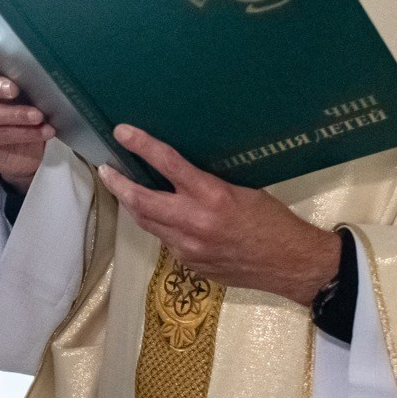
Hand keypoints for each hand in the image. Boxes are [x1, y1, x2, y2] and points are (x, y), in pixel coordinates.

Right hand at [0, 36, 53, 191]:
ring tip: (39, 116)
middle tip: (15, 89)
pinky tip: (43, 131)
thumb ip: (21, 72)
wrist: (22, 145)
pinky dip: (25, 133)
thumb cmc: (21, 104)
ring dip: (17, 115)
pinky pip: (0, 134)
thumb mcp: (23, 85)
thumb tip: (43, 60)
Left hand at [97, 125, 340, 302]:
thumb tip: (182, 176)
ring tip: (123, 190)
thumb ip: (208, 186)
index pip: (168, 165)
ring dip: (134, 206)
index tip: (123, 132)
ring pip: (147, 223)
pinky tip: (159, 218)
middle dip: (119, 185)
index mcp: (212, 197)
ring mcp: (188, 247)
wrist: (289, 264)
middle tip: (106, 171)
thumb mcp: (243, 192)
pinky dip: (159, 226)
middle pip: (142, 201)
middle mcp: (195, 223)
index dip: (142, 146)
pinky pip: (166, 240)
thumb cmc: (273, 222)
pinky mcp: (189, 265)